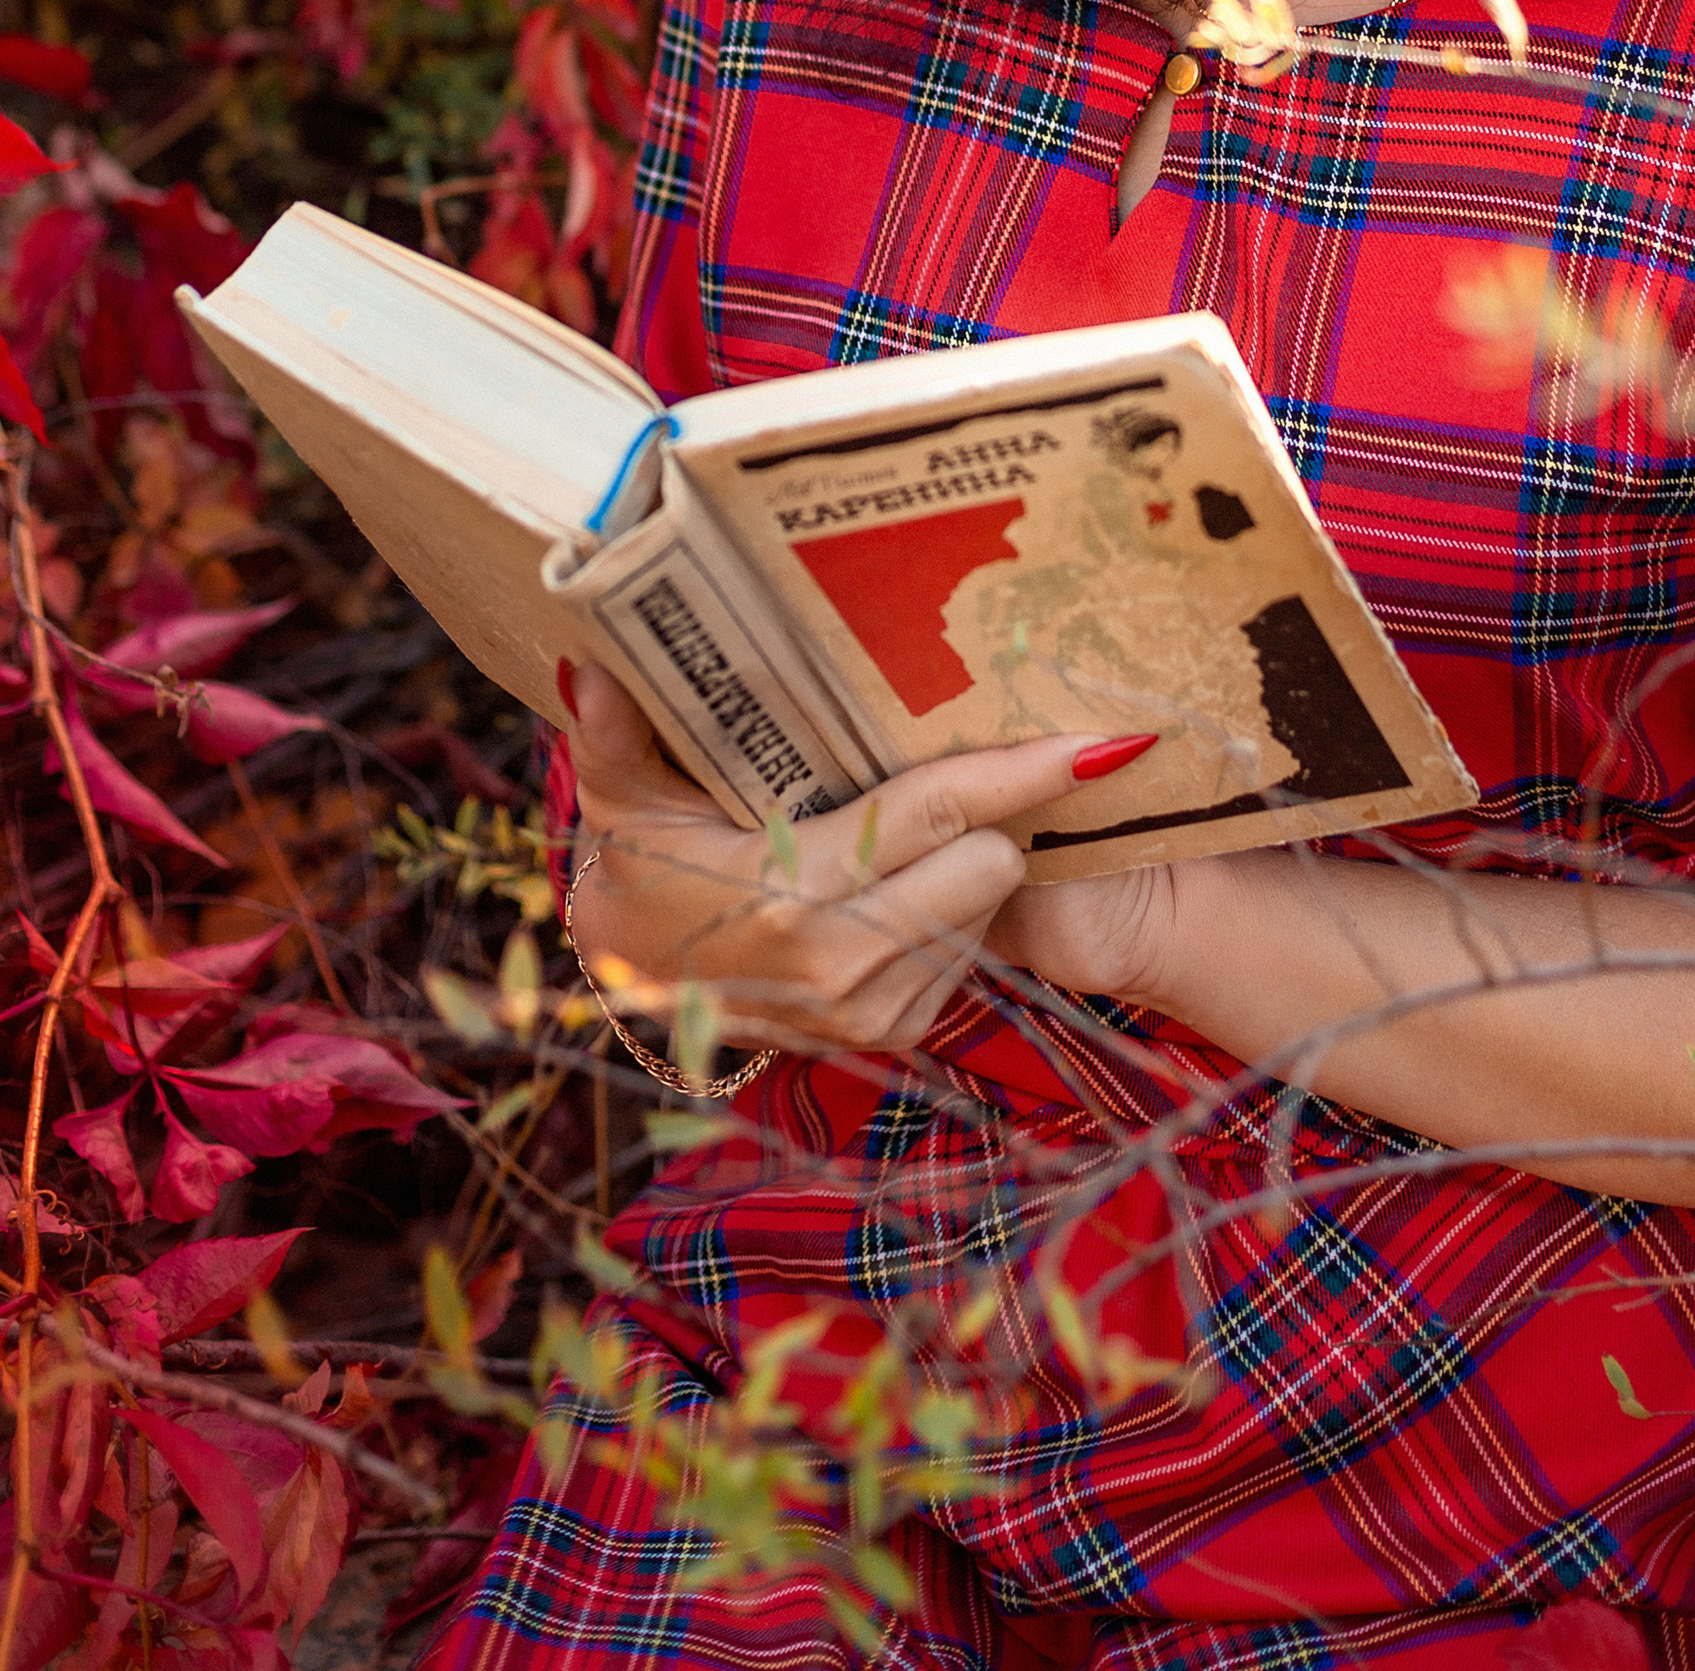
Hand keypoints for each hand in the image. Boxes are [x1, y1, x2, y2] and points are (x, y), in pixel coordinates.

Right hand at [559, 661, 1149, 1057]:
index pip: (938, 813)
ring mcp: (872, 1008)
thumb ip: (613, 732)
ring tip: (910, 828)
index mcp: (792, 892)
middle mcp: (844, 961)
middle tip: (951, 770)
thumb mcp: (621, 798)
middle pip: (988, 858)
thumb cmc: (639, 866)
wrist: (632, 984)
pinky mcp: (891, 1033)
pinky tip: (897, 883)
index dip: (1024, 772)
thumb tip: (588, 661)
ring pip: (986, 904)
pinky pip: (968, 951)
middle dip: (987, 812)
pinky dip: (950, 911)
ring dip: (969, 860)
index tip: (1106, 740)